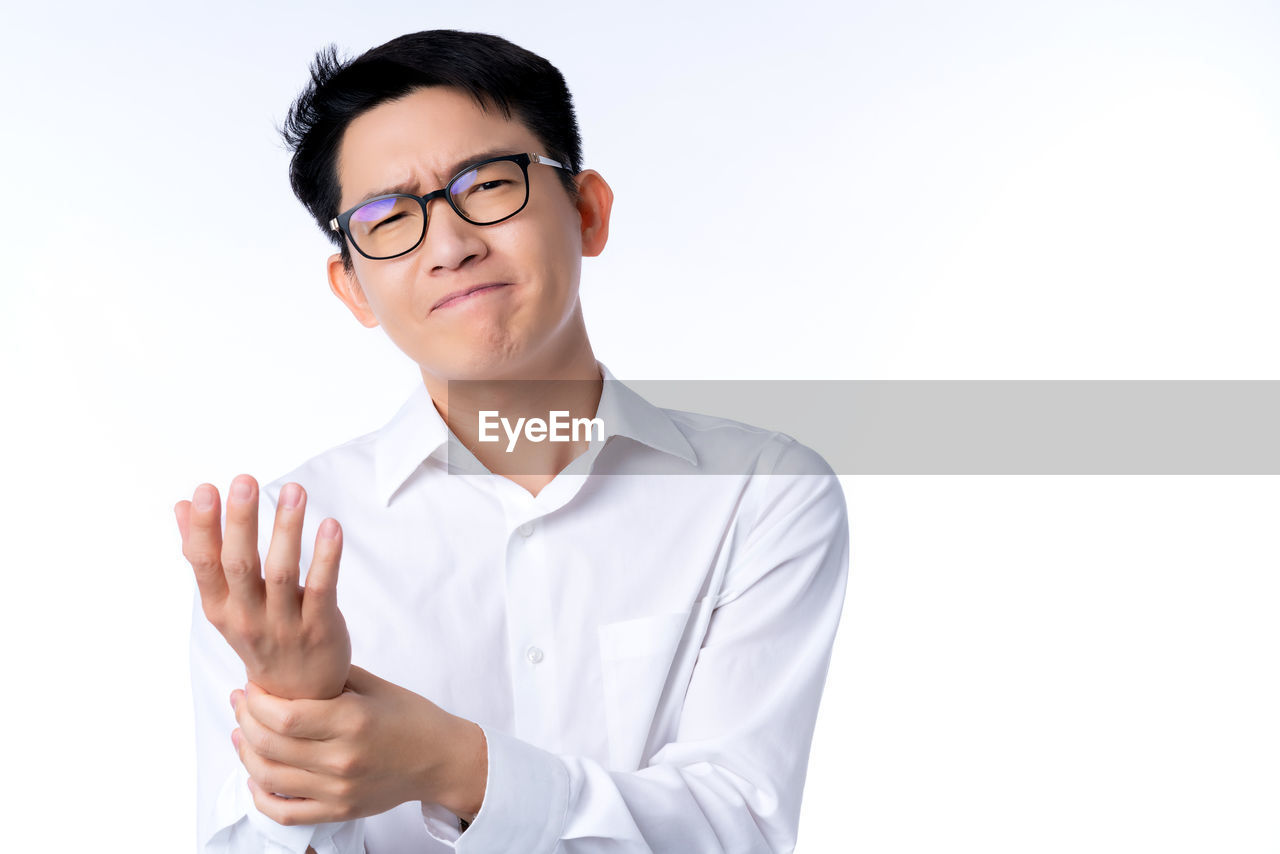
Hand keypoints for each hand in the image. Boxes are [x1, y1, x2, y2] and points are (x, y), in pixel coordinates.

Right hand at [176, 475, 351, 698]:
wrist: (297, 697)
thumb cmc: (259, 636)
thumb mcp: (224, 603)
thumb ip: (205, 554)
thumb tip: (182, 505)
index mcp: (220, 609)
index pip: (205, 565)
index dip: (204, 528)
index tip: (206, 489)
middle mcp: (248, 618)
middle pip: (241, 565)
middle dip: (241, 522)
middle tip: (244, 481)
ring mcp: (285, 625)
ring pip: (283, 573)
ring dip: (287, 529)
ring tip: (294, 490)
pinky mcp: (320, 628)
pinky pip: (322, 589)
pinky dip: (327, 557)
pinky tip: (331, 526)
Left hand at [229, 665, 487, 825]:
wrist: (441, 759)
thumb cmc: (411, 718)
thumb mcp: (373, 686)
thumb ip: (331, 678)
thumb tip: (287, 667)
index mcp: (353, 720)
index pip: (284, 717)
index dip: (256, 702)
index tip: (250, 687)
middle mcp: (343, 758)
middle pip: (271, 745)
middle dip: (244, 721)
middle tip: (240, 703)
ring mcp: (339, 789)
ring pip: (270, 777)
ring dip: (245, 754)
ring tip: (241, 735)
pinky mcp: (339, 811)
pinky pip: (286, 812)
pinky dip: (260, 797)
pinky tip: (255, 777)